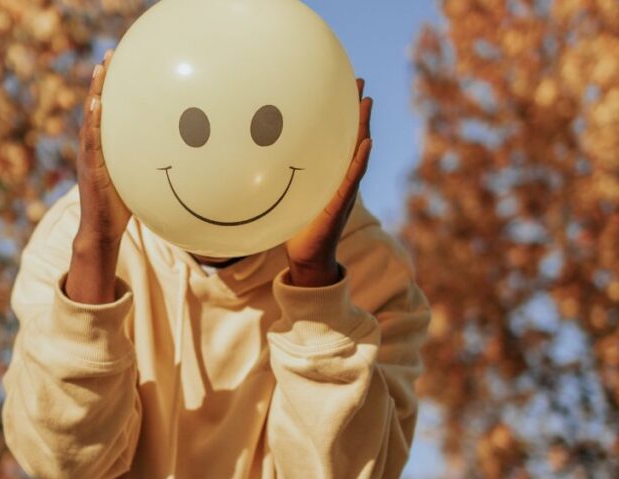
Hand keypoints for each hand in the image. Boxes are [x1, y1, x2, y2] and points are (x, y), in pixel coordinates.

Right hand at [67, 50, 131, 303]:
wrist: (102, 230)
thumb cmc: (122, 207)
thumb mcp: (138, 179)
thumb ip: (150, 163)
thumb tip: (179, 154)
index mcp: (104, 148)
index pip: (107, 112)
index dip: (110, 88)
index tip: (117, 64)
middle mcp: (93, 147)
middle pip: (96, 107)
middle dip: (102, 80)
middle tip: (110, 54)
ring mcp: (89, 156)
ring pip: (91, 118)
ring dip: (95, 92)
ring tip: (101, 69)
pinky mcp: (91, 167)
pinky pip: (92, 140)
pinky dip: (93, 120)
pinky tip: (98, 103)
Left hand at [284, 78, 372, 287]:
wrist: (306, 257)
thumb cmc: (294, 225)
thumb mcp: (285, 193)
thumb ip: (278, 173)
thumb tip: (250, 153)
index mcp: (327, 172)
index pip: (335, 136)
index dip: (339, 112)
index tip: (340, 84)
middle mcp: (339, 177)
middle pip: (351, 137)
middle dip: (355, 109)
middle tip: (359, 80)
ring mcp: (343, 190)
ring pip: (357, 153)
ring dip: (363, 127)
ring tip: (367, 102)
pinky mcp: (340, 205)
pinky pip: (352, 180)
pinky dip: (360, 162)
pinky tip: (367, 144)